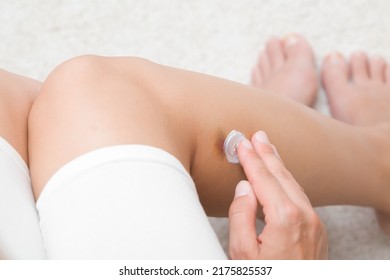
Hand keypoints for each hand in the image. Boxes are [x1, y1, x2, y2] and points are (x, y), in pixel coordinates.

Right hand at [228, 131, 327, 258]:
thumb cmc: (264, 277)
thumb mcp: (242, 253)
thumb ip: (241, 216)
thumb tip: (245, 188)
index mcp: (284, 219)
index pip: (263, 180)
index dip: (251, 160)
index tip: (242, 143)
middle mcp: (304, 215)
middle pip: (281, 175)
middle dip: (267, 153)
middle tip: (257, 135)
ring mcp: (314, 222)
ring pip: (293, 183)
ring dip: (278, 164)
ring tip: (267, 148)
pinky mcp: (317, 229)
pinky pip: (300, 195)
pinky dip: (287, 180)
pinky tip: (280, 174)